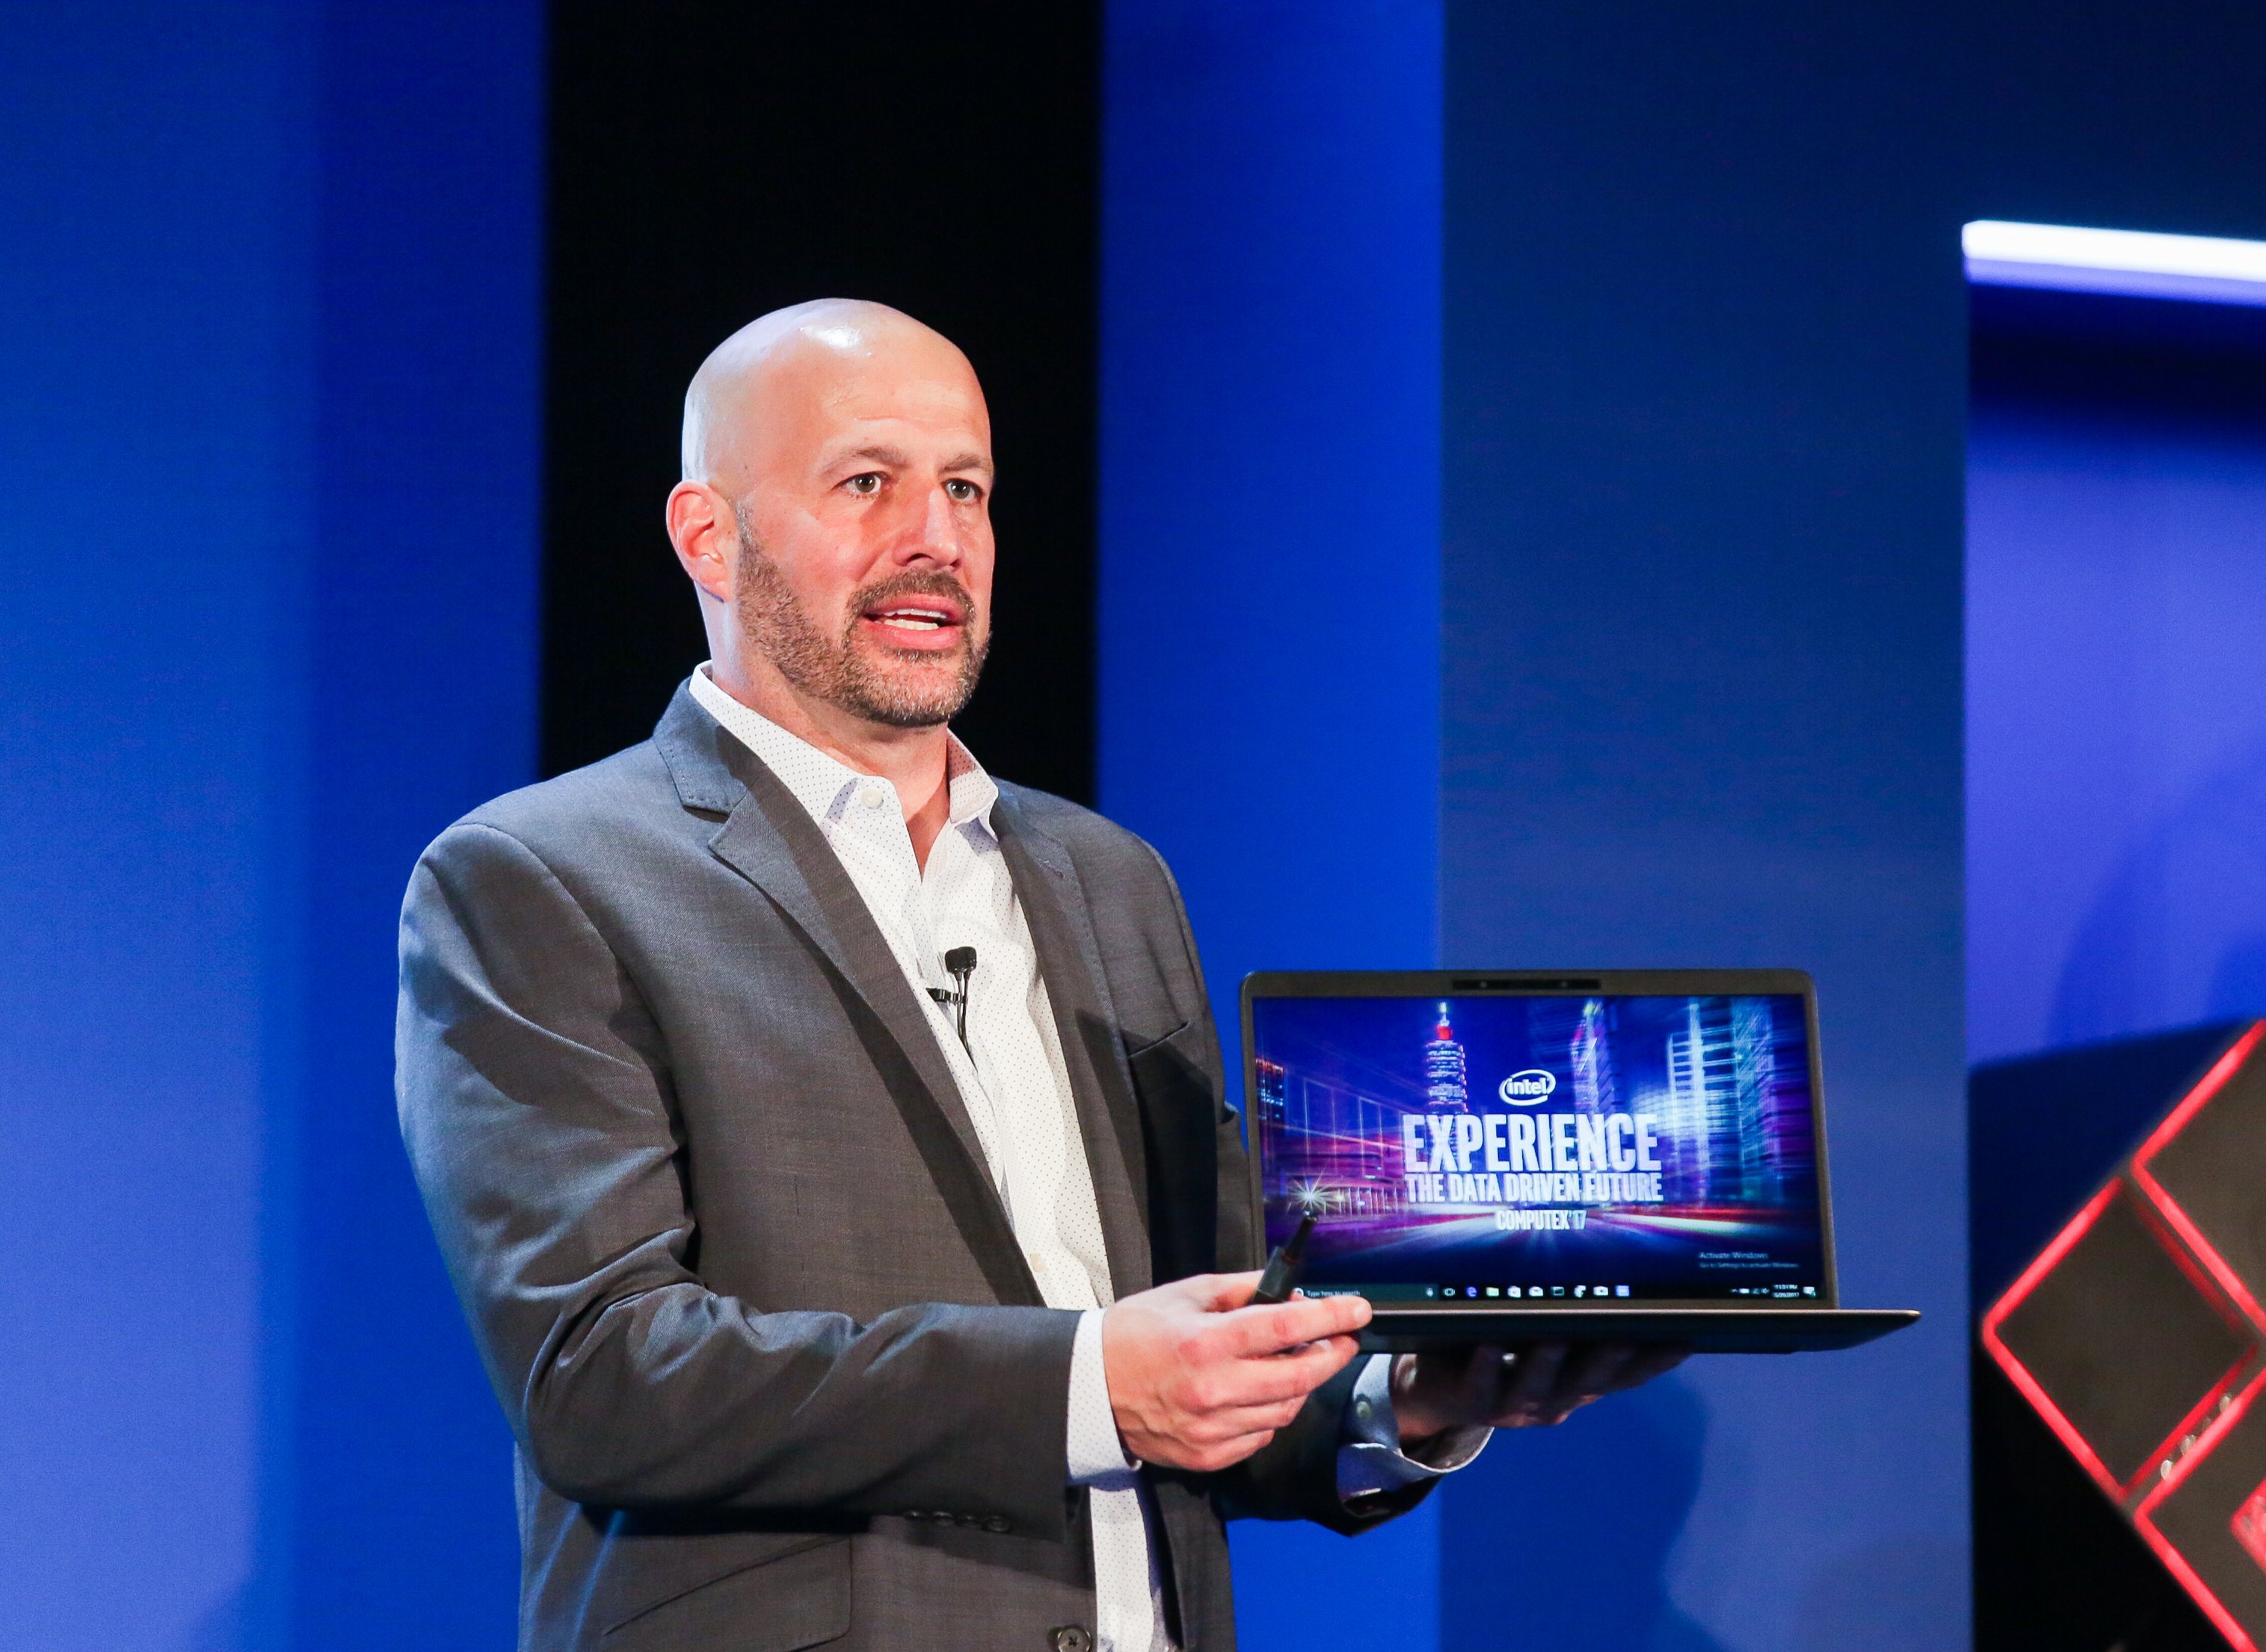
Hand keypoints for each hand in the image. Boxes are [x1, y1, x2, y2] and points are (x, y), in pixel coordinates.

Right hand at [1102, 1273, 1369, 1472]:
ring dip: (1301, 1385)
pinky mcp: (1207, 1455)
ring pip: (1285, 1410)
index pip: (1287, 1328)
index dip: (1331, 1317)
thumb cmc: (1135, 1334)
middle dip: (1331, 1355)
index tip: (1357, 1309)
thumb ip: (1241, 1290)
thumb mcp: (1186, 1295)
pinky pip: (1260, 1435)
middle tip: (1342, 1340)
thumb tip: (1291, 1294)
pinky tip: (1260, 1394)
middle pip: (1299, 1377)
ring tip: (1296, 1364)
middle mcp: (1213, 1390)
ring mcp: (1211, 1429)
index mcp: (1207, 1343)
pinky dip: (1271, 1413)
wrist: (1091, 1388)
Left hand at [1390, 1341, 1689, 1444]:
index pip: (1622, 1375)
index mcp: (1577, 1384)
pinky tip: (1488, 1345)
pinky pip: (1481, 1384)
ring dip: (1546, 1363)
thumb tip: (1616, 1272)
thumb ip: (1575, 1319)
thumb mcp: (1544, 1336)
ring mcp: (1514, 1404)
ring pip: (1534, 1385)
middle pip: (1584, 1381)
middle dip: (1606, 1360)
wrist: (1441, 1391)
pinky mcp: (1474, 1400)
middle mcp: (1553, 1399)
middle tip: (1625, 1337)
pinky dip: (1486, 1365)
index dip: (1653, 1362)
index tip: (1683, 1340)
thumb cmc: (1504, 1348)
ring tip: (1554, 1339)